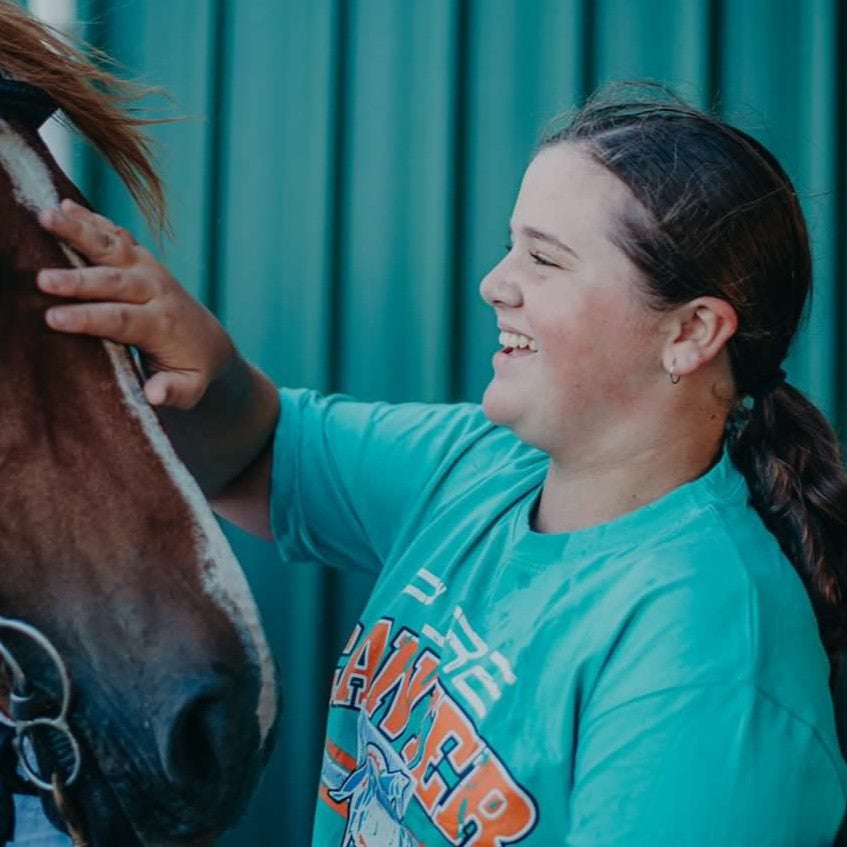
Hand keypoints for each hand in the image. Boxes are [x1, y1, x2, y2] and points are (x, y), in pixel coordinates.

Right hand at [37, 199, 233, 409]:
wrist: (212, 345)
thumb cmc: (194, 372)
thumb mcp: (191, 389)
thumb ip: (175, 391)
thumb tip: (154, 394)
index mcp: (164, 324)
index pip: (122, 320)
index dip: (88, 318)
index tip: (53, 319)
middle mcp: (157, 291)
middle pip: (114, 281)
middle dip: (78, 280)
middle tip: (42, 279)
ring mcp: (150, 270)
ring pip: (114, 247)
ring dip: (80, 231)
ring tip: (47, 216)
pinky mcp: (142, 260)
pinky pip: (116, 236)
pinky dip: (91, 220)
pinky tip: (62, 205)